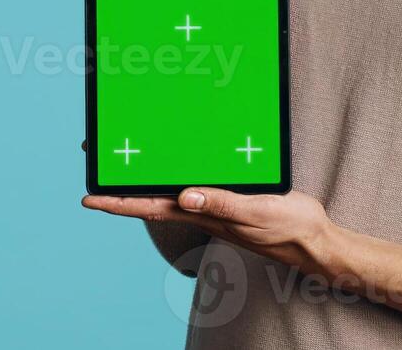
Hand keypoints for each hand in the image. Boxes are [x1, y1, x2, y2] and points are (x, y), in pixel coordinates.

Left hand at [82, 188, 335, 276]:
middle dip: (121, 185)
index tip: (89, 199)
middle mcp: (201, 210)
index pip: (149, 207)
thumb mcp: (255, 212)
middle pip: (151, 196)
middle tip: (96, 163)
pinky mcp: (228, 196)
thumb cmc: (286, 228)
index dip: (117, 204)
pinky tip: (176, 164)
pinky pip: (193, 184)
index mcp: (202, 214)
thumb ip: (222, 204)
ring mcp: (213, 205)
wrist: (313, 239)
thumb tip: (185, 197)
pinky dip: (176, 174)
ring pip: (168, 190)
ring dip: (143, 178)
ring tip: (123, 162)